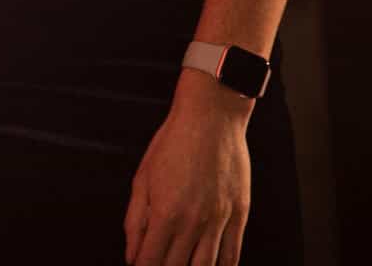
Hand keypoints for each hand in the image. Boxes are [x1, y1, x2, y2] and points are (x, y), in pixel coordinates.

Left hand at [124, 72, 253, 265]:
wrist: (211, 119)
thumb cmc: (172, 144)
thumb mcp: (142, 179)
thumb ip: (135, 220)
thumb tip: (132, 254)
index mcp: (165, 213)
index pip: (151, 260)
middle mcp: (194, 222)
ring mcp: (220, 221)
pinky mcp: (239, 215)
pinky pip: (232, 254)